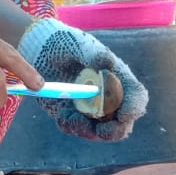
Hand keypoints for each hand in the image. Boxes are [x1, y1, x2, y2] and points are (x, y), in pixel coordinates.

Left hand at [19, 18, 148, 140]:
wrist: (39, 49)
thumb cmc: (66, 42)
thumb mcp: (79, 44)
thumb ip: (94, 54)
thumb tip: (108, 63)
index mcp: (118, 79)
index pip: (136, 96)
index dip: (134, 107)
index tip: (125, 115)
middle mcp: (108, 97)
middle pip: (122, 123)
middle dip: (115, 130)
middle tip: (102, 130)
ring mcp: (91, 109)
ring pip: (100, 131)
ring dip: (89, 131)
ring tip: (71, 118)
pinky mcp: (72, 114)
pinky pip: (76, 128)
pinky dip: (71, 125)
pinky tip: (62, 115)